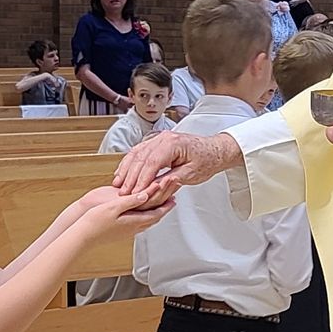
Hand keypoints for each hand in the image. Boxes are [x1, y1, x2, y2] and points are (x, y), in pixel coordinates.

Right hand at [77, 180, 174, 236]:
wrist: (83, 236)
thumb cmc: (95, 222)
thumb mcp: (113, 207)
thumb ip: (131, 201)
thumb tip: (146, 195)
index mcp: (134, 221)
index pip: (156, 212)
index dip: (166, 204)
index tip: (174, 197)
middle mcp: (134, 228)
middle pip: (155, 217)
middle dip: (164, 207)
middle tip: (172, 198)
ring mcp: (129, 231)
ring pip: (148, 221)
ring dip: (156, 211)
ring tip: (162, 204)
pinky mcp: (123, 231)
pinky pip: (140, 223)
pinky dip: (147, 215)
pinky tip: (144, 213)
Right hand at [113, 127, 237, 195]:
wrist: (214, 150)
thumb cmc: (207, 160)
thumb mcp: (192, 174)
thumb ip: (173, 179)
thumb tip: (156, 186)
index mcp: (173, 143)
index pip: (151, 163)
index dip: (141, 180)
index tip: (135, 194)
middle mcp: (163, 138)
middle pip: (140, 158)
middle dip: (131, 177)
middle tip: (123, 193)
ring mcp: (158, 139)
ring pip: (136, 154)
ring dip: (126, 170)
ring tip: (118, 184)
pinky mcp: (157, 143)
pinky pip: (139, 151)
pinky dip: (130, 163)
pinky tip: (123, 173)